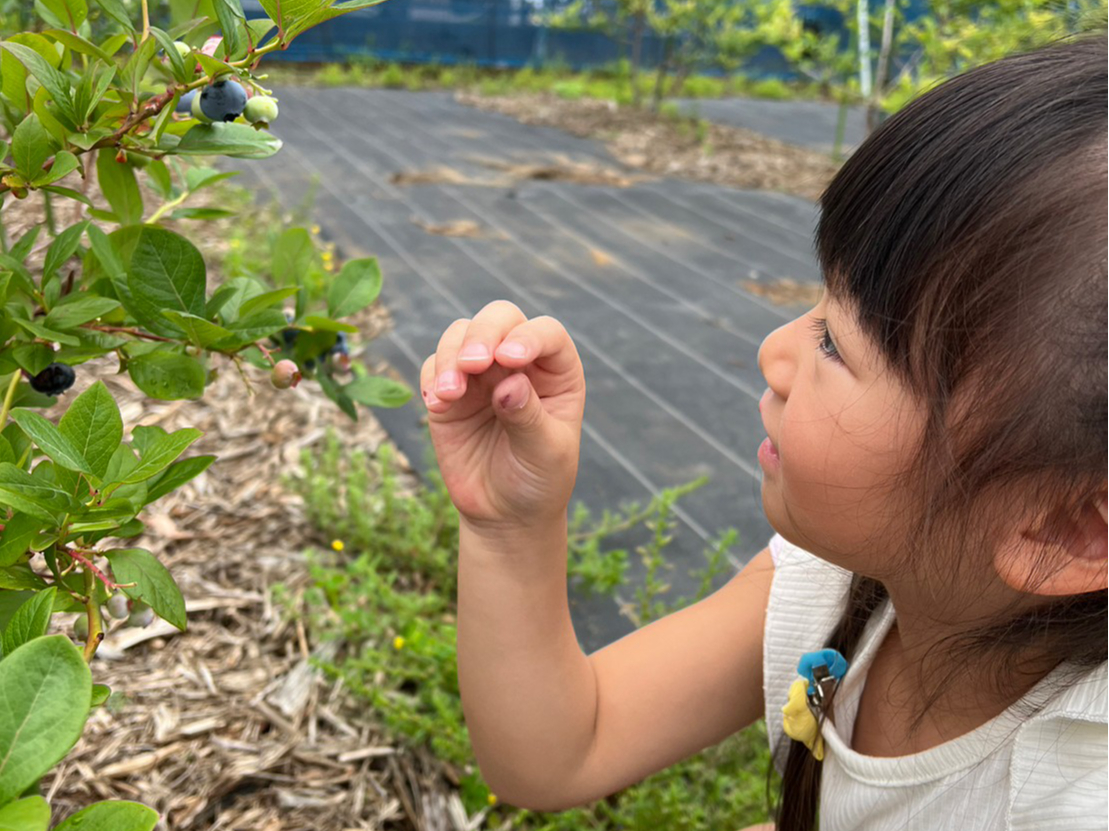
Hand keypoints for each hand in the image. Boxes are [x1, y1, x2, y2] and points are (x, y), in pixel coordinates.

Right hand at [420, 300, 585, 534]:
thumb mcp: (546, 453)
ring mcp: (482, 374)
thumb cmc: (539, 479)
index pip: (546, 333)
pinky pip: (433, 367)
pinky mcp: (449, 392)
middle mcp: (519, 362)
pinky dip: (431, 379)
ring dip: (451, 356)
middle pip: (500, 318)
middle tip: (472, 364)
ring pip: (461, 335)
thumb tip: (509, 384)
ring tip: (450, 393)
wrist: (505, 514)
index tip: (510, 359)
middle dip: (483, 333)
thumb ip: (529, 418)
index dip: (528, 337)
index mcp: (557, 371)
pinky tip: (437, 404)